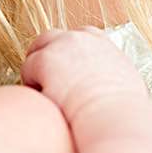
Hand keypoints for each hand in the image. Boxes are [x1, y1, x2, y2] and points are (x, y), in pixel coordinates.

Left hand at [21, 27, 146, 112]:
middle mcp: (80, 39)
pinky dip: (31, 83)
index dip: (68, 52)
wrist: (115, 118)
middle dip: (45, 55)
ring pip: (36, 52)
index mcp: (101, 43)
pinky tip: (43, 98)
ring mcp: (61, 46)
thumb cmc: (121, 111)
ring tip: (44, 91)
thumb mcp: (123, 80)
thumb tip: (98, 80)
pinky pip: (27, 69)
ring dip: (36, 69)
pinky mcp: (45, 60)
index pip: (79, 35)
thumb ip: (107, 70)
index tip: (66, 68)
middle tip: (45, 78)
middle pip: (51, 38)